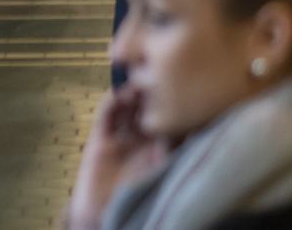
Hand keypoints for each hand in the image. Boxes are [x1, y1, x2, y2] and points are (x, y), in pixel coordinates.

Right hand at [67, 86, 168, 229]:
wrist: (106, 215)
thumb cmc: (139, 196)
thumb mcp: (162, 168)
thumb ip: (173, 148)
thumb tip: (191, 125)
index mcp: (156, 144)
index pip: (163, 114)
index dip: (168, 98)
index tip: (174, 83)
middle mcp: (138, 137)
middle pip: (144, 105)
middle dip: (149, 90)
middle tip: (154, 76)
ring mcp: (119, 135)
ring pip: (126, 105)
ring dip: (131, 91)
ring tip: (138, 83)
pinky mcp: (100, 136)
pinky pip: (106, 113)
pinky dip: (112, 101)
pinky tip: (121, 94)